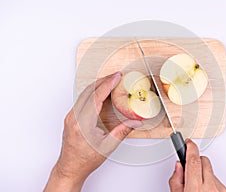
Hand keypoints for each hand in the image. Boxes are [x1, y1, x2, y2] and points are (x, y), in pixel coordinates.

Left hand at [44, 72, 141, 191]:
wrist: (70, 168)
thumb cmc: (85, 160)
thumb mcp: (108, 146)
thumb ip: (122, 131)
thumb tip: (136, 122)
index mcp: (83, 124)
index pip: (96, 97)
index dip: (107, 85)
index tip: (116, 77)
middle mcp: (74, 117)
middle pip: (89, 92)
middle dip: (103, 81)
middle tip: (116, 76)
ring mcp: (70, 116)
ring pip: (83, 94)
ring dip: (97, 85)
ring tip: (110, 81)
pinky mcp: (70, 117)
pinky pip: (81, 99)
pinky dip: (92, 92)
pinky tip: (99, 92)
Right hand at [169, 139, 225, 191]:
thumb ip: (176, 181)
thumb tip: (179, 166)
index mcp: (195, 188)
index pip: (193, 160)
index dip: (190, 148)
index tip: (188, 142)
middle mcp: (210, 188)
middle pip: (203, 161)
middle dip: (195, 162)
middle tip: (189, 171)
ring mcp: (220, 189)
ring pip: (210, 170)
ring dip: (203, 174)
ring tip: (198, 187)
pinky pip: (218, 179)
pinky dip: (211, 182)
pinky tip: (205, 190)